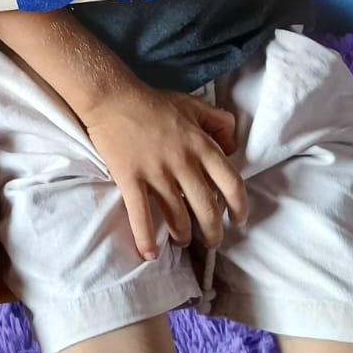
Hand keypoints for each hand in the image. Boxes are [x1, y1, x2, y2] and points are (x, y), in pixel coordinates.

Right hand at [84, 80, 247, 259]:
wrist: (113, 98)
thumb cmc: (154, 102)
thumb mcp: (194, 105)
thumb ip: (219, 123)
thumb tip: (232, 149)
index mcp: (201, 145)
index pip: (232, 184)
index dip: (240, 207)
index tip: (239, 221)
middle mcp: (183, 162)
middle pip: (207, 209)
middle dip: (213, 232)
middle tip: (211, 241)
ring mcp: (157, 173)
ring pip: (178, 217)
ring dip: (183, 236)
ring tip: (182, 240)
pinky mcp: (131, 180)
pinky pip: (141, 216)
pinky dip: (146, 239)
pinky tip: (149, 254)